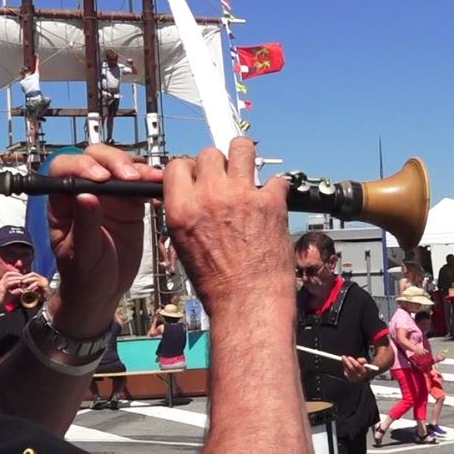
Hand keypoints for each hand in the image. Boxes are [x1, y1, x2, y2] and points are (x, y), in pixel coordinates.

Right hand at [0, 271, 47, 309]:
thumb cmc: (2, 301)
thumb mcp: (10, 294)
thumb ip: (15, 291)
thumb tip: (21, 289)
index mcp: (2, 283)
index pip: (7, 274)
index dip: (14, 274)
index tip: (21, 276)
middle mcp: (0, 282)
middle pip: (8, 274)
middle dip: (16, 274)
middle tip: (23, 276)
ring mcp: (1, 285)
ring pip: (9, 277)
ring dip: (16, 277)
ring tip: (22, 279)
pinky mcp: (2, 289)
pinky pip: (9, 283)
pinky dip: (15, 282)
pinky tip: (19, 282)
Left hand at [44, 144, 163, 335]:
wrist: (104, 291)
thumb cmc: (84, 276)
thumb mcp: (82, 255)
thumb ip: (84, 226)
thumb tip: (86, 195)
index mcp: (63, 201)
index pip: (65, 169)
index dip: (82, 166)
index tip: (100, 177)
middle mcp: (85, 191)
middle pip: (95, 158)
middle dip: (113, 162)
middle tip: (130, 177)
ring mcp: (109, 196)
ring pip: (120, 166)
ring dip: (136, 168)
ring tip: (149, 178)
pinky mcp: (129, 203)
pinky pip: (139, 184)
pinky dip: (150, 181)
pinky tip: (159, 184)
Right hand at [162, 138, 291, 314]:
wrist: (248, 304)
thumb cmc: (218, 285)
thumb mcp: (184, 246)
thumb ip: (187, 213)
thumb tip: (193, 195)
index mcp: (182, 209)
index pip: (177, 165)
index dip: (190, 169)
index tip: (198, 176)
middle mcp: (209, 197)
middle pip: (209, 154)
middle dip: (217, 164)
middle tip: (225, 179)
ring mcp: (241, 195)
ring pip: (241, 148)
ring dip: (244, 157)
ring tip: (247, 171)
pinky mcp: (270, 201)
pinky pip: (276, 179)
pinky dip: (276, 189)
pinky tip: (272, 201)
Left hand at [340, 355, 372, 382]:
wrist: (363, 376)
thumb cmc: (363, 367)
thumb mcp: (365, 363)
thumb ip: (363, 360)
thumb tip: (358, 360)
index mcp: (364, 371)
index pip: (357, 365)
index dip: (352, 361)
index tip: (349, 357)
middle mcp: (359, 376)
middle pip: (351, 368)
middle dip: (346, 362)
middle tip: (343, 357)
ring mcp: (355, 378)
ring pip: (348, 370)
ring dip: (345, 364)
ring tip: (344, 360)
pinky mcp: (351, 379)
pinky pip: (346, 373)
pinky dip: (345, 369)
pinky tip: (345, 365)